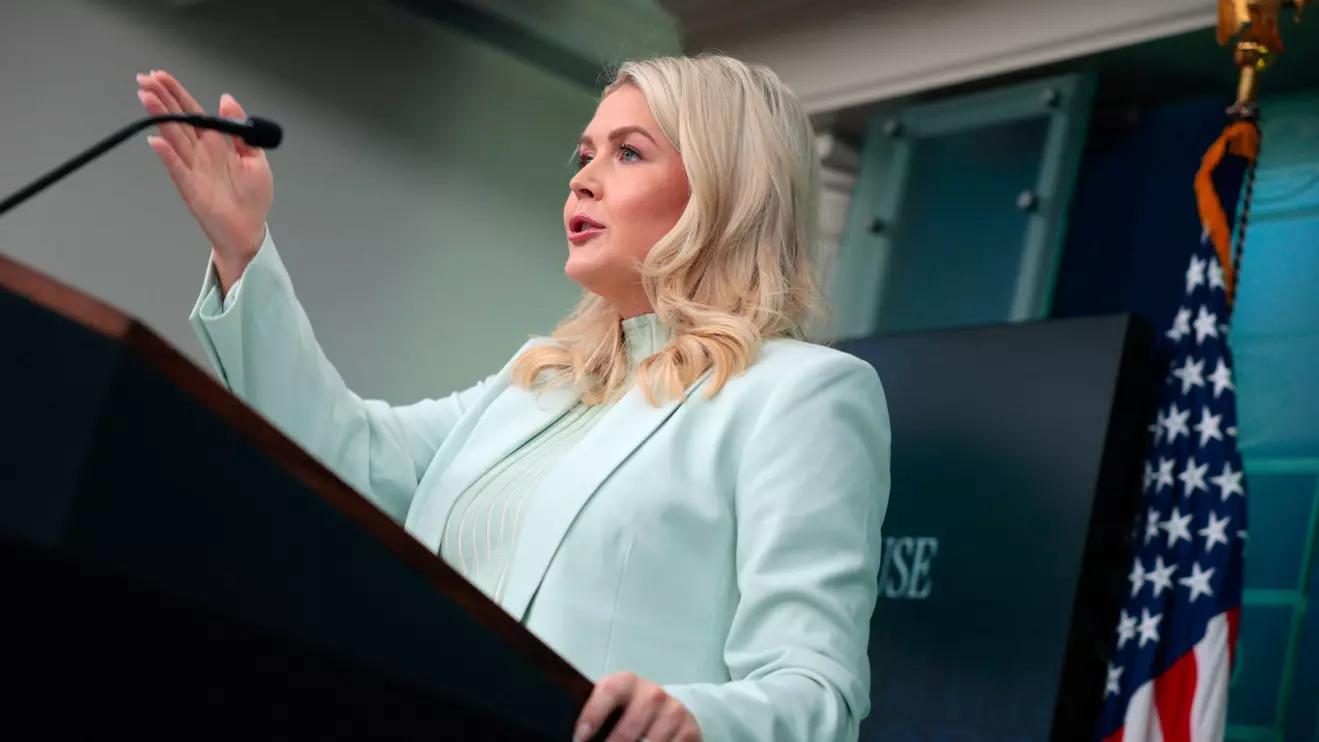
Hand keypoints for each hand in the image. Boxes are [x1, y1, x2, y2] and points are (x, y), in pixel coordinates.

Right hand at [136, 70, 273, 290]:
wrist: (249, 230)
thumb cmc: (252, 197)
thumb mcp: (255, 158)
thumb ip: (241, 130)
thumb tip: (227, 99)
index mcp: (216, 143)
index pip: (193, 113)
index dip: (178, 94)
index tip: (161, 76)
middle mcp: (200, 152)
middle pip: (178, 120)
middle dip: (162, 99)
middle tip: (144, 79)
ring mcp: (192, 168)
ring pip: (173, 138)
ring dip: (160, 118)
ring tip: (145, 97)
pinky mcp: (190, 188)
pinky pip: (177, 168)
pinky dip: (167, 155)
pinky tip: (156, 140)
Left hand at [575, 671, 700, 741]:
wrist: (665, 708)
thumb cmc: (629, 709)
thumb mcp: (614, 704)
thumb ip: (600, 714)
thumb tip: (579, 735)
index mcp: (627, 682)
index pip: (610, 691)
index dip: (593, 715)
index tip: (580, 738)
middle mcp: (652, 693)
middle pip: (631, 725)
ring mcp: (673, 711)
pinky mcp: (689, 729)